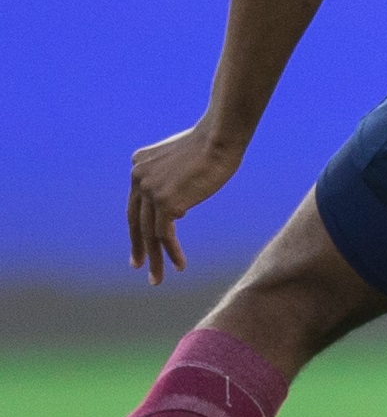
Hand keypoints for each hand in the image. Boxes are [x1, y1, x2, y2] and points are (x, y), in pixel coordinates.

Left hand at [130, 121, 245, 285]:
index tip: (142, 242)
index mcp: (138, 165)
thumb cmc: (214, 145)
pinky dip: (172, 252)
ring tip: (157, 279)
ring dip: (154, 258)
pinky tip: (180, 265)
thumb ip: (172, 180)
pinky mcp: (165, 202)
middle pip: (135, 220)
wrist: (220, 137)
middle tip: (137, 266)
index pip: (136, 203)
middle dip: (138, 247)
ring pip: (148, 233)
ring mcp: (149, 190)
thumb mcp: (183, 160)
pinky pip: (164, 235)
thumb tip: (175, 212)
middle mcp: (138, 177)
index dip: (138, 225)